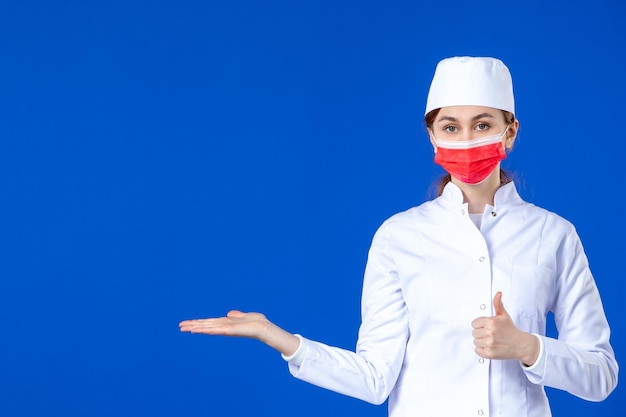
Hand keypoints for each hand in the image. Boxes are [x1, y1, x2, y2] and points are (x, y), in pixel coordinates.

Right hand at [179, 310, 300, 356]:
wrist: (264, 328)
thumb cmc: (257, 322)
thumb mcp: (245, 316)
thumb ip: (236, 316)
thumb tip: (229, 314)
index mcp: (226, 322)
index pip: (209, 322)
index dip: (199, 323)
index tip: (188, 324)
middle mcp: (224, 326)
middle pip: (205, 325)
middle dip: (193, 326)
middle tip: (180, 326)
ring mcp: (225, 329)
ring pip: (207, 327)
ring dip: (196, 327)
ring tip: (184, 328)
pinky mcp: (229, 330)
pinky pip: (215, 329)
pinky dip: (206, 329)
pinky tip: (197, 330)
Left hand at [471, 292, 538, 364]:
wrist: (521, 345)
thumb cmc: (511, 330)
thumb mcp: (504, 316)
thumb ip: (498, 304)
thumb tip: (498, 293)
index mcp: (491, 322)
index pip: (474, 323)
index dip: (480, 325)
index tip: (487, 327)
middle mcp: (490, 332)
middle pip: (474, 333)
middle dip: (481, 333)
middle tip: (491, 335)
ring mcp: (489, 343)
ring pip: (475, 342)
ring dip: (481, 342)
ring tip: (492, 341)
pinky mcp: (489, 353)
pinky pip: (477, 351)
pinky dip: (482, 350)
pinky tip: (490, 347)